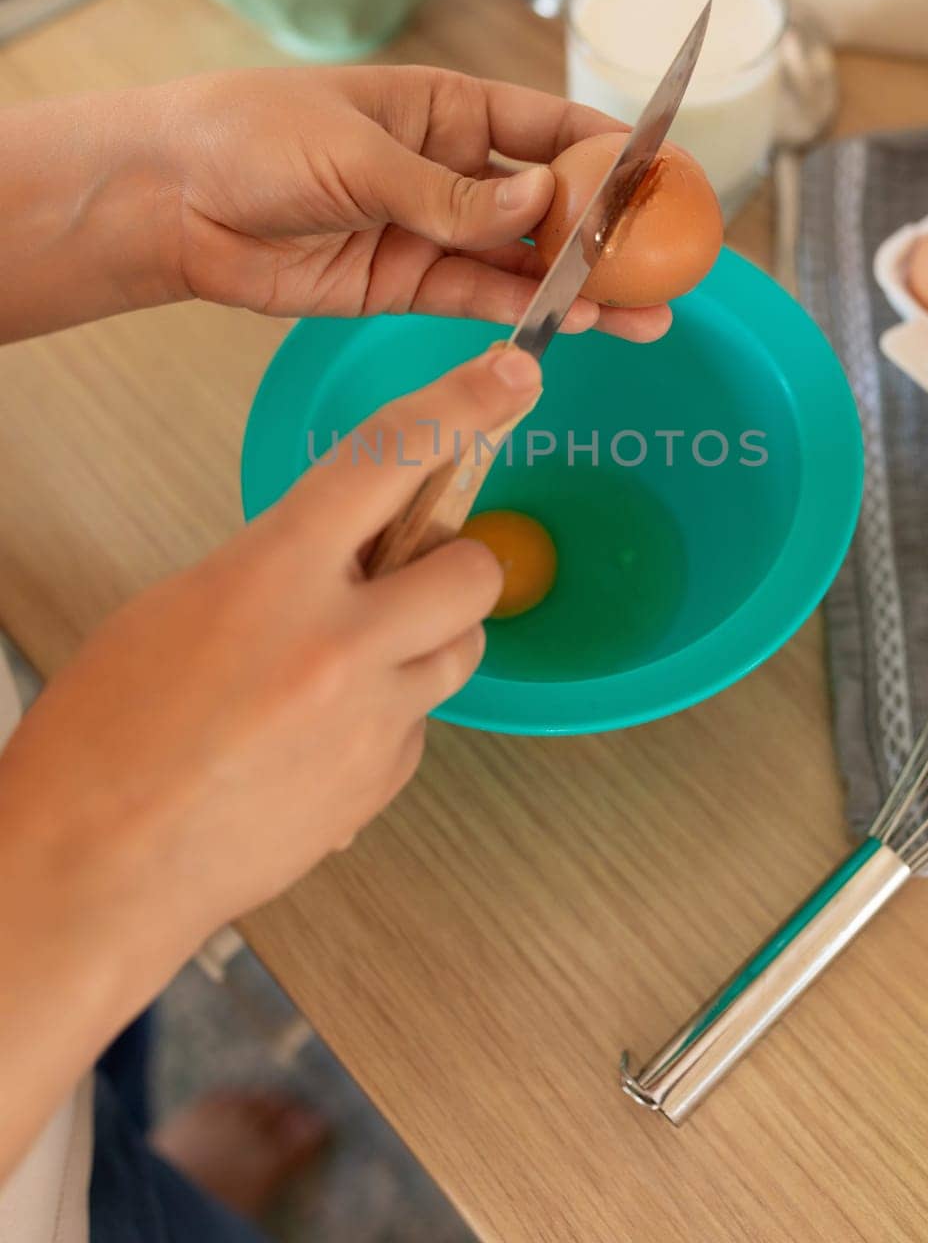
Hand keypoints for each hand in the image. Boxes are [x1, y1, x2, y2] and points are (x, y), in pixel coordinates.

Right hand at [0, 345, 537, 970]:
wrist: (95, 870)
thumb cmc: (107, 739)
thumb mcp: (181, 607)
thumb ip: (277, 564)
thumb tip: (341, 554)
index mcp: (274, 575)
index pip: (392, 456)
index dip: (465, 404)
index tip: (513, 375)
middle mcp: (341, 643)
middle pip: (473, 569)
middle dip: (452, 565)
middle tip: (405, 578)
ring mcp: (372, 720)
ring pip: (463, 650)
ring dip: (426, 643)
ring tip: (347, 668)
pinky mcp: (383, 783)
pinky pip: (423, 723)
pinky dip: (389, 718)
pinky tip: (319, 738)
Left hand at [153, 65, 671, 341]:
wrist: (169, 197)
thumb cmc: (252, 136)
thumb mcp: (359, 152)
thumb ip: (450, 193)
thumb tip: (544, 204)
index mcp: (444, 108)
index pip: (549, 127)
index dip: (612, 152)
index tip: (667, 177)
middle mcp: (448, 170)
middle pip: (549, 203)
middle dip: (609, 235)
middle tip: (669, 266)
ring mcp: (428, 231)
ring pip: (521, 262)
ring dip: (579, 288)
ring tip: (644, 314)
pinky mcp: (401, 286)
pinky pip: (476, 299)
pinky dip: (522, 314)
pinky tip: (572, 324)